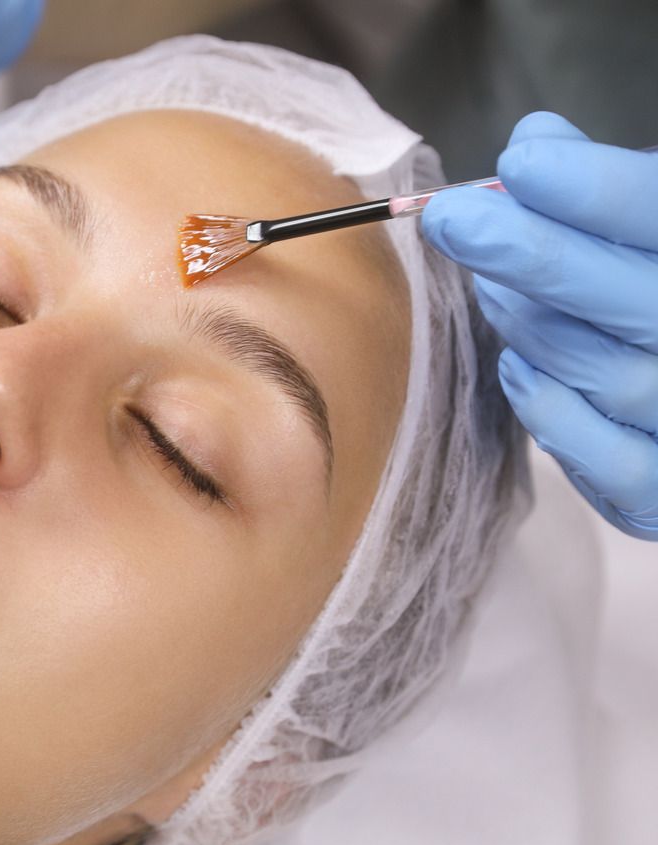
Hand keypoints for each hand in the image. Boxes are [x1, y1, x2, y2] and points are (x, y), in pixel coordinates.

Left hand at [423, 112, 657, 539]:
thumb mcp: (657, 233)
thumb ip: (613, 191)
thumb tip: (538, 140)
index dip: (597, 191)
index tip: (523, 163)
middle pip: (630, 298)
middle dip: (534, 254)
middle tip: (453, 219)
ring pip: (604, 372)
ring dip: (529, 323)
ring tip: (491, 288)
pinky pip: (604, 459)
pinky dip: (550, 409)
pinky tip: (520, 368)